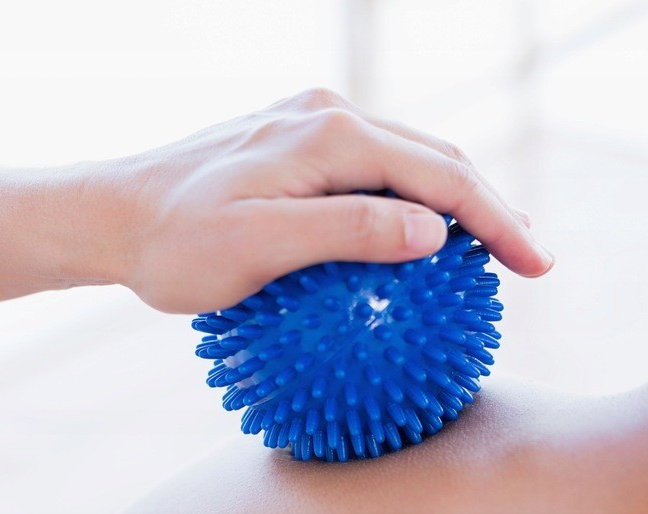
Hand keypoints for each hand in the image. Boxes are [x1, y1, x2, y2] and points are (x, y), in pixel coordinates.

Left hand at [87, 88, 554, 313]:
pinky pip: (371, 174)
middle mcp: (328, 116)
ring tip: (488, 252)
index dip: (496, 219)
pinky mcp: (294, 149)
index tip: (536, 264)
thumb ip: (347, 232)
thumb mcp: (259, 248)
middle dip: (490, 206)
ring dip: (454, 203)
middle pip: (436, 157)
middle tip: (529, 261)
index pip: (439, 174)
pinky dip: (409, 203)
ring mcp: (310, 128)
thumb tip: (432, 232)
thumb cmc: (175, 246)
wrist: (111, 217)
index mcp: (330, 134)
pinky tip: (417, 239)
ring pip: (408, 161)